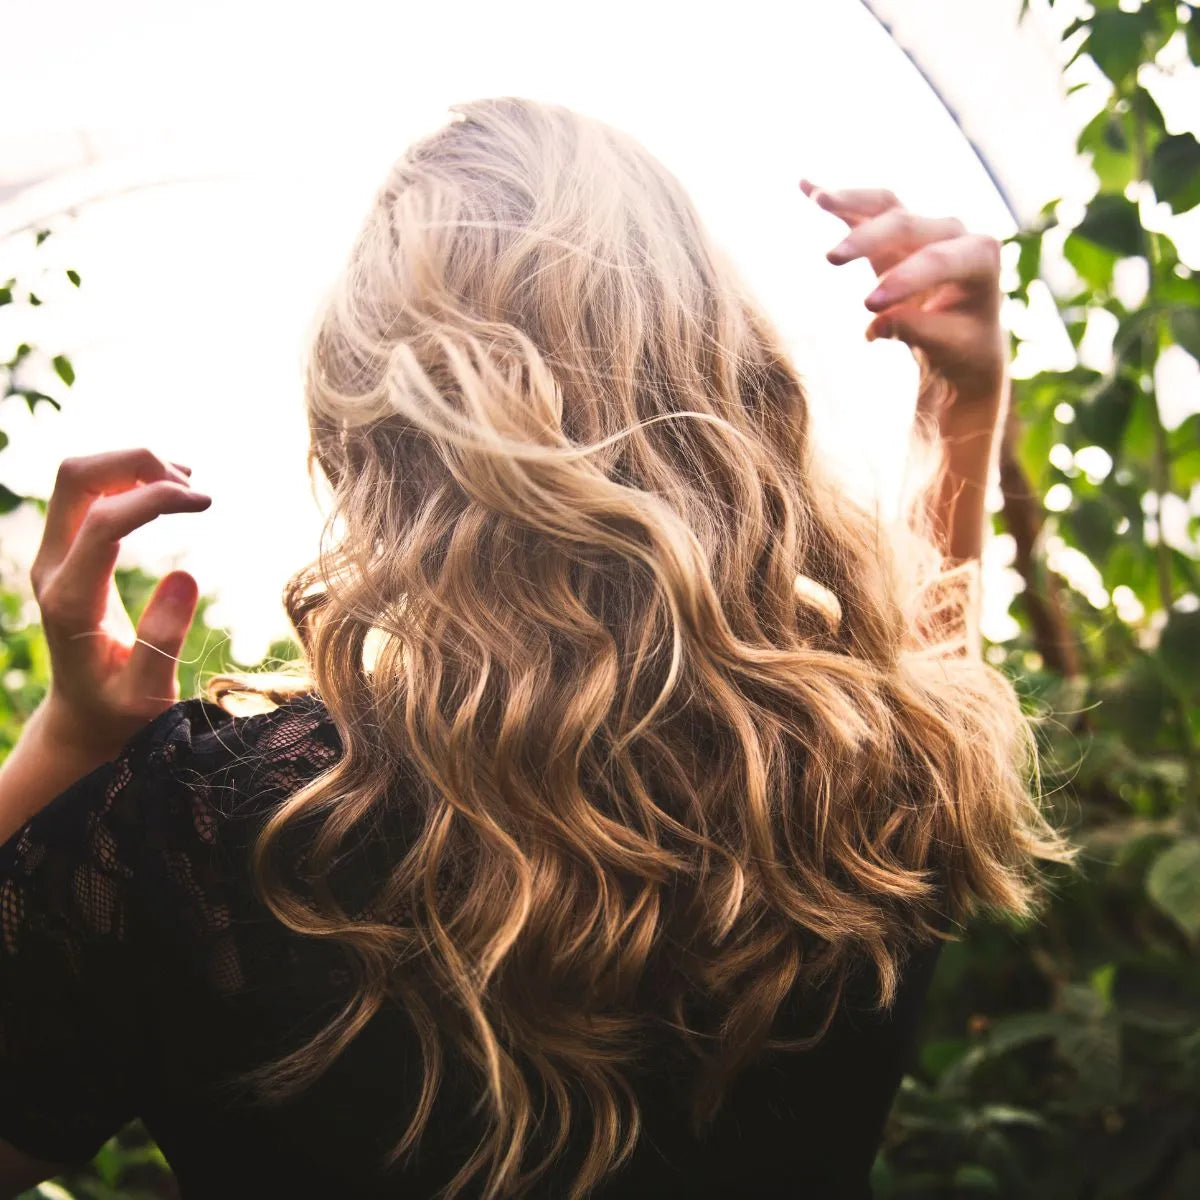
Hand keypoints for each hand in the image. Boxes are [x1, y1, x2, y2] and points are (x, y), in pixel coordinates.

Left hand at [29, 448, 211, 759]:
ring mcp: (54, 557)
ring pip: (79, 477)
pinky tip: (169, 490)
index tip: (205, 503)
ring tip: (188, 487)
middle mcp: (52, 569)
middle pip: (76, 479)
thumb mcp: (148, 694)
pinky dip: (128, 477)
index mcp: (71, 601)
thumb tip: (185, 575)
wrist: (84, 716)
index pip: (103, 521)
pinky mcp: (67, 552)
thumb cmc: (121, 712)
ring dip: (132, 466)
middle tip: (193, 486)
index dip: (155, 498)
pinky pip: (89, 492)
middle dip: (136, 463)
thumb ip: (162, 639)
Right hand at [800, 179, 1007, 426]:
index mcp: (979, 257)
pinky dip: (839, 200)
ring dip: (851, 200)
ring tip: (819, 201)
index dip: (903, 278)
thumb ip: (917, 331)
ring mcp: (923, 228)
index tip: (868, 307)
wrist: (961, 336)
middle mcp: (953, 233)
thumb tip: (876, 325)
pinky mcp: (895, 232)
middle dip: (868, 239)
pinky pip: (867, 209)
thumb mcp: (948, 346)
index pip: (937, 260)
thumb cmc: (960, 344)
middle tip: (831, 259)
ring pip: (886, 205)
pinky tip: (805, 187)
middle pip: (906, 225)